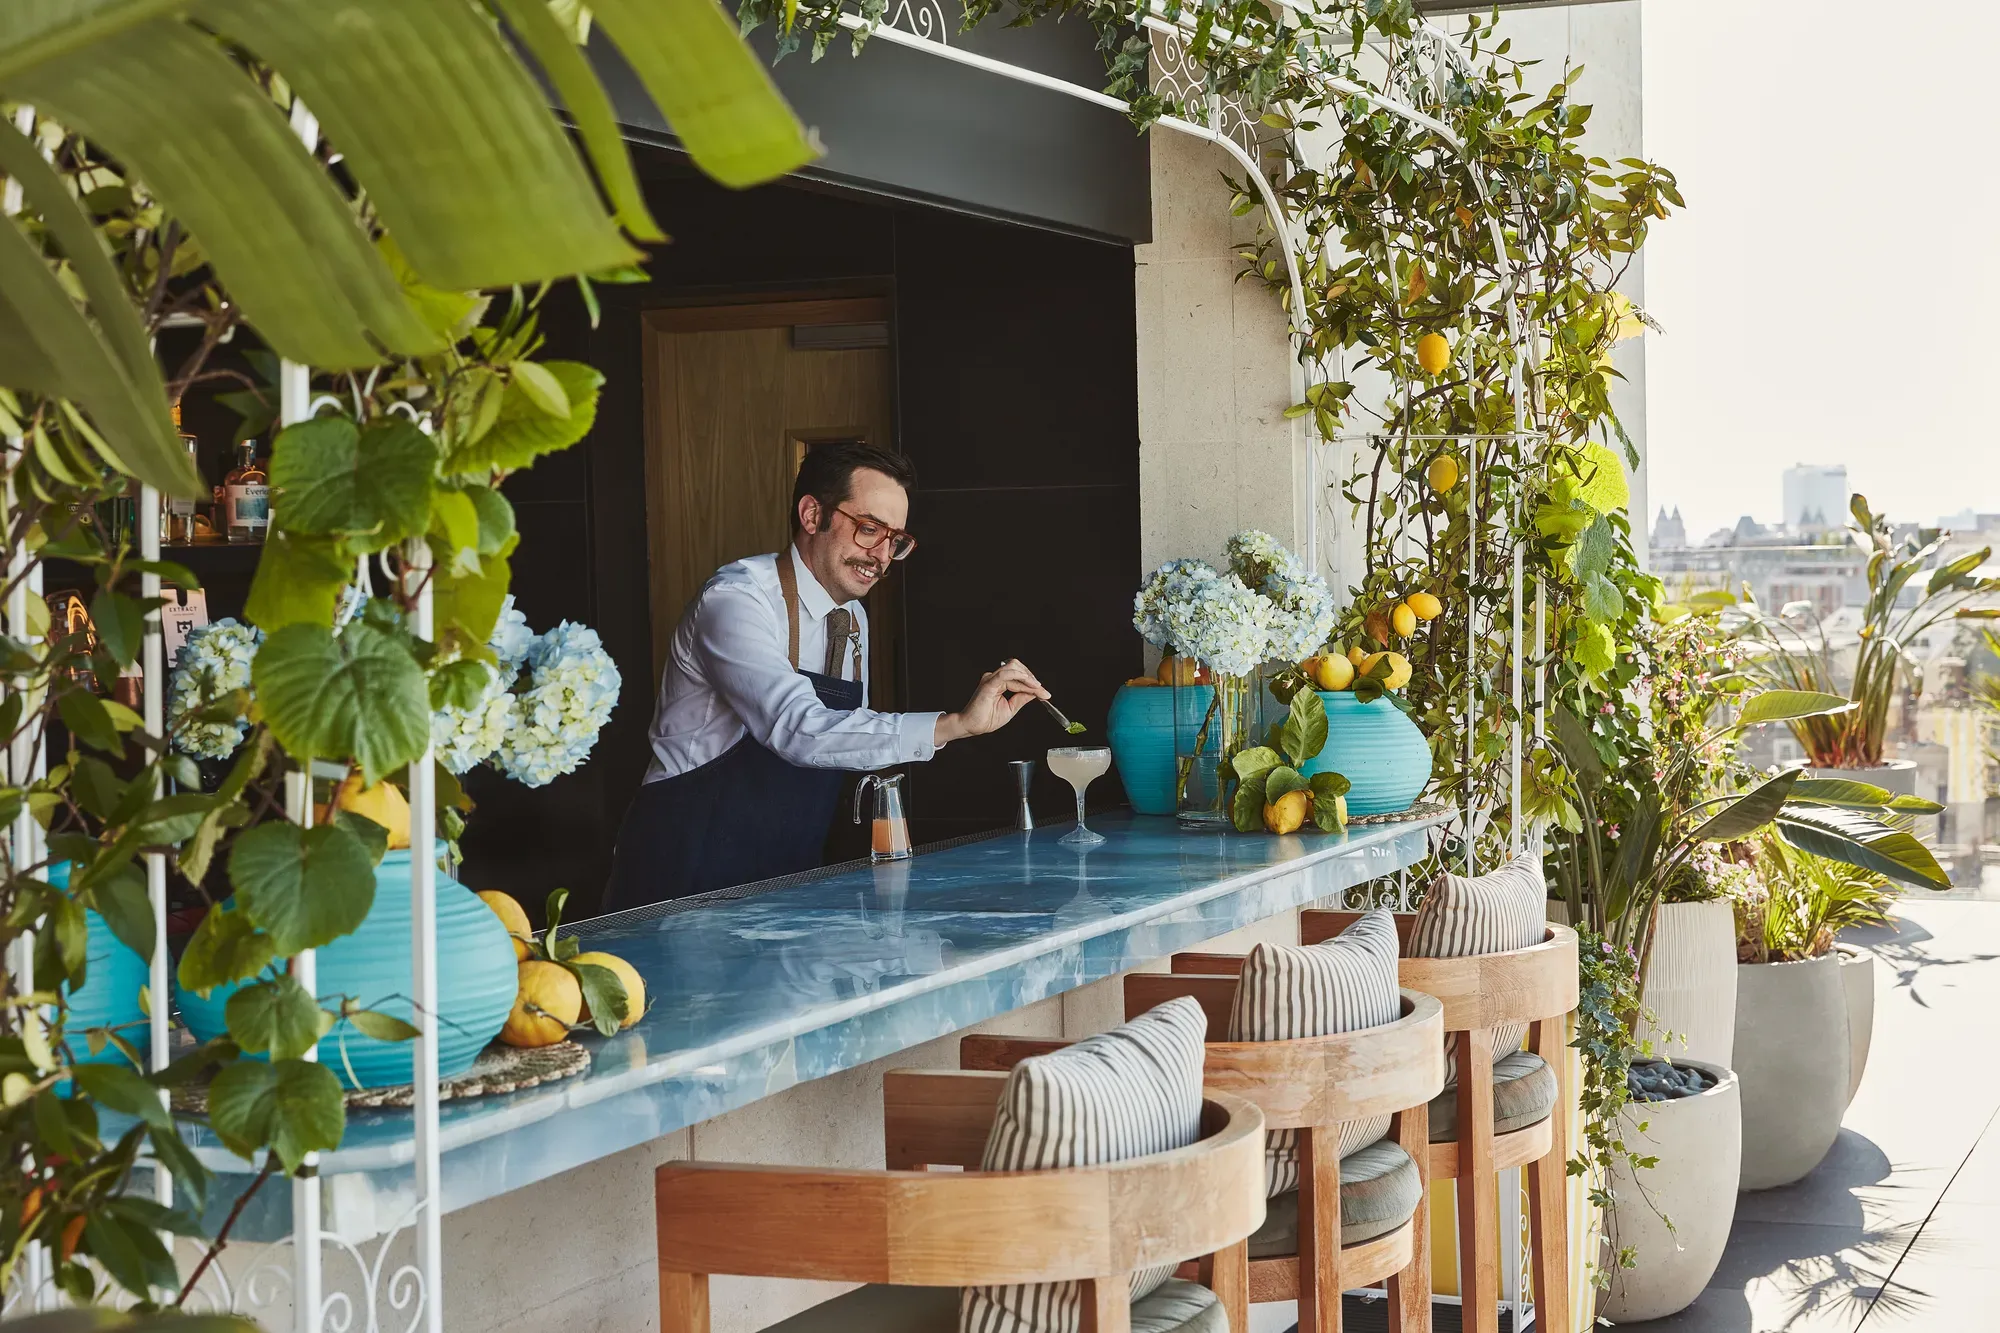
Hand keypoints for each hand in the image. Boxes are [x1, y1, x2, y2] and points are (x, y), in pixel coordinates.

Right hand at [935, 659, 1049, 744]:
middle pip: (1017, 667)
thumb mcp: (1011, 707)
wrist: (972, 727)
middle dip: (1032, 677)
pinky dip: (1018, 676)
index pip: (1020, 675)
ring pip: (1013, 668)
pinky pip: (1004, 675)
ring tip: (1037, 688)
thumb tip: (1036, 692)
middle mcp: (994, 678)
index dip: (1034, 683)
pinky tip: (1028, 682)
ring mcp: (991, 679)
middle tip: (1042, 691)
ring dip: (1028, 678)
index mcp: (999, 682)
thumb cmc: (987, 718)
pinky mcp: (988, 684)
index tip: (1045, 694)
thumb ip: (1022, 698)